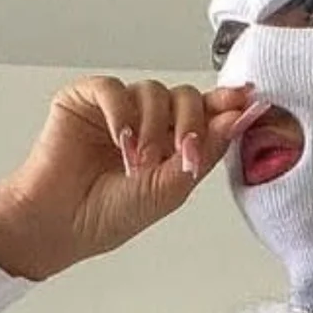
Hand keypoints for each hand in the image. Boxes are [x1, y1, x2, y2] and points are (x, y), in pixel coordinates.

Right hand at [1, 75, 263, 277]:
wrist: (64, 224)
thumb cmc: (111, 214)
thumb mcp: (170, 190)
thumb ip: (205, 153)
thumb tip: (238, 119)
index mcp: (172, 143)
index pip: (205, 113)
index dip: (227, 104)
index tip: (248, 100)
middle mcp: (148, 122)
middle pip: (185, 96)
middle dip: (191, 123)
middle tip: (183, 153)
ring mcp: (118, 109)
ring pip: (152, 91)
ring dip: (152, 128)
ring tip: (138, 164)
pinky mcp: (85, 100)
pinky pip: (113, 89)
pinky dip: (121, 113)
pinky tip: (120, 141)